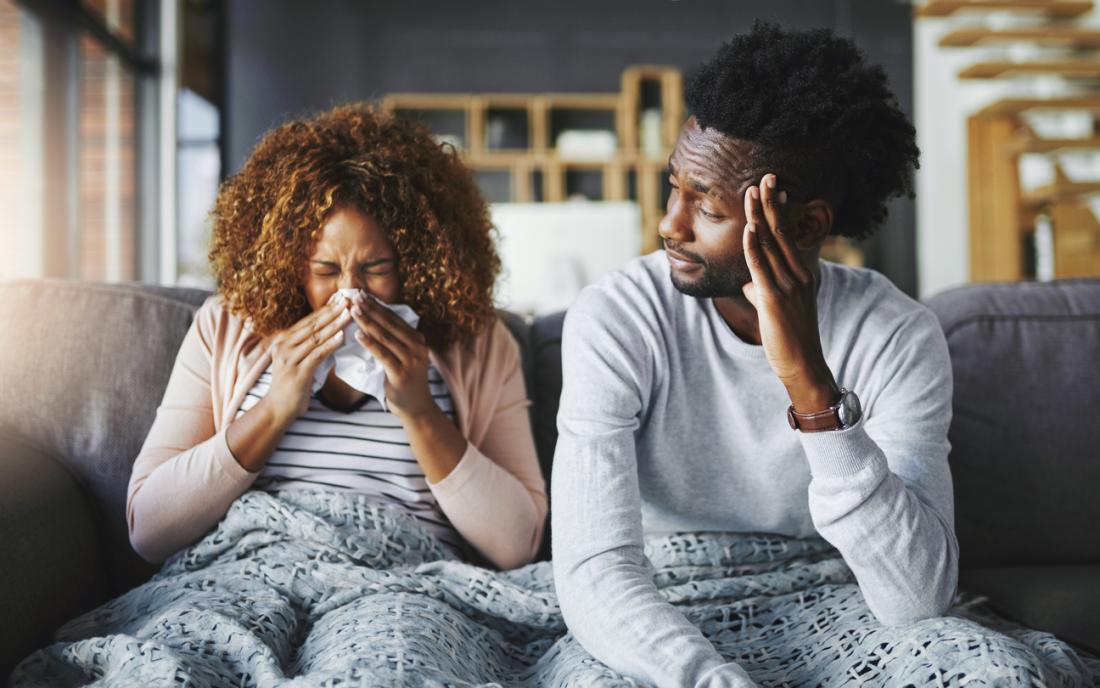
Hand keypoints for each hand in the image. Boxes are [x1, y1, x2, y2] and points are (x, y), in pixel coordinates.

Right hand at [264, 297, 350, 421]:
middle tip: (349, 300)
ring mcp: (289, 359)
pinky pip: (316, 355)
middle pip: (313, 325)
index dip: (326, 309)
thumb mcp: (298, 359)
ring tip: (349, 315)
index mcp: (284, 340)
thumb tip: (333, 330)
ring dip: (334, 325)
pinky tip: (342, 337)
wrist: (278, 409)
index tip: (342, 298)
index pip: (309, 320)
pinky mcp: (296, 372)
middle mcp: (284, 346)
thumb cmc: (292, 384)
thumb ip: (310, 345)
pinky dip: (330, 345)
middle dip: (333, 312)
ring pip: (316, 338)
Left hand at [348, 292, 435, 418]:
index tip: (361, 294)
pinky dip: (370, 343)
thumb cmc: (405, 380)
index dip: (377, 305)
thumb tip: (372, 319)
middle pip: (389, 324)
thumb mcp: (404, 356)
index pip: (394, 318)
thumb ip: (394, 339)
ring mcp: (411, 360)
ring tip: (353, 311)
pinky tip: (358, 334)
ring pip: (385, 337)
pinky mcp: (401, 373)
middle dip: (371, 309)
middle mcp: (417, 347)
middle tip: (355, 296)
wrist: (416, 407)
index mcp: (417, 339)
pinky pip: (382, 355)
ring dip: (368, 322)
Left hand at [742, 173, 838, 412]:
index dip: (779, 210)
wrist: (803, 365)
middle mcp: (798, 274)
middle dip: (771, 203)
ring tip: (752, 192)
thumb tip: (749, 283)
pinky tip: (748, 228)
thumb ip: (763, 290)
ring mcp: (788, 285)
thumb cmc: (789, 337)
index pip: (789, 234)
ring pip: (771, 244)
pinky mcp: (774, 299)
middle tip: (766, 176)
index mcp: (801, 273)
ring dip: (760, 216)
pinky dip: (754, 246)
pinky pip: (761, 267)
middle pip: (782, 231)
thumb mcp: (777, 308)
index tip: (774, 187)